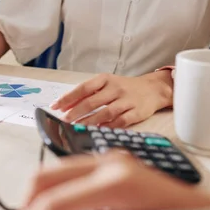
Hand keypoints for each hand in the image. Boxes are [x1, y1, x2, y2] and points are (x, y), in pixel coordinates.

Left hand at [51, 72, 172, 127]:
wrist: (153, 89)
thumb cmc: (124, 88)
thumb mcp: (105, 85)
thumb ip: (86, 93)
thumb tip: (64, 105)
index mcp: (105, 79)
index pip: (83, 88)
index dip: (68, 98)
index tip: (55, 106)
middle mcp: (116, 88)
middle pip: (92, 101)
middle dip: (75, 112)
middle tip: (64, 121)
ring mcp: (127, 100)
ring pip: (105, 112)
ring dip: (89, 121)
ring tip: (76, 127)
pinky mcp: (137, 112)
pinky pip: (120, 121)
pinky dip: (108, 126)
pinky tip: (98, 130)